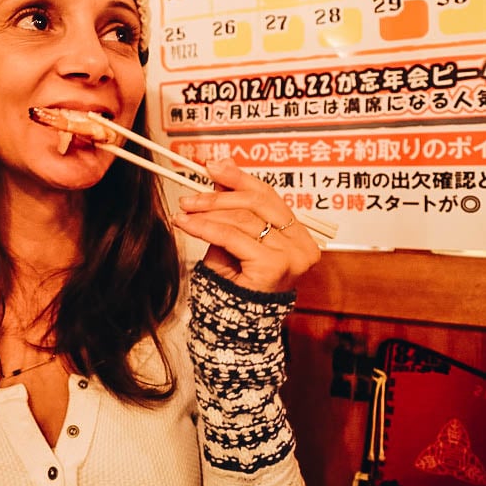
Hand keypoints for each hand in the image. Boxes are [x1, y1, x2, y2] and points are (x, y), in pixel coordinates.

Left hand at [171, 157, 319, 291]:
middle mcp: (302, 243)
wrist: (234, 321)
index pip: (268, 196)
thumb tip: (221, 164)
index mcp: (298, 233)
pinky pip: (232, 236)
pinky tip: (185, 223)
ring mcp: (292, 255)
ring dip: (206, 212)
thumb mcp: (233, 235)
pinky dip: (204, 227)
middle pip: (257, 203)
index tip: (212, 167)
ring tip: (183, 210)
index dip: (239, 179)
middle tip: (190, 196)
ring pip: (242, 219)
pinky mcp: (275, 265)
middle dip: (219, 195)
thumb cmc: (236, 279)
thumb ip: (231, 203)